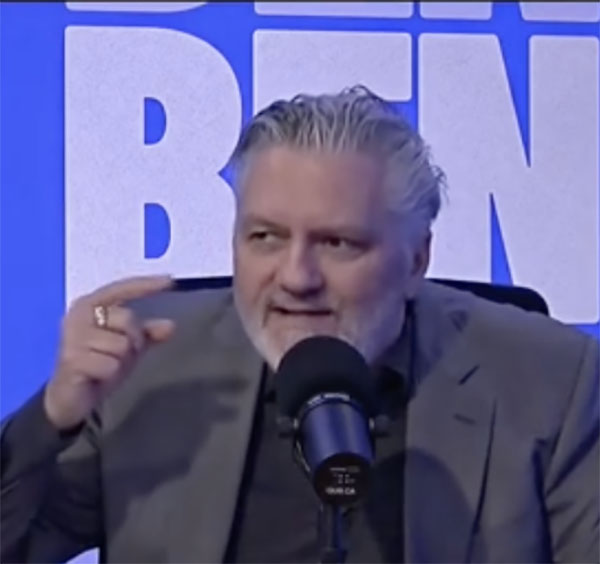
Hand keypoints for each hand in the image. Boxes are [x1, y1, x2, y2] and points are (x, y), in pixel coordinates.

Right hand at [44, 275, 174, 430]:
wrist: (69, 398)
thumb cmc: (98, 365)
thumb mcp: (127, 347)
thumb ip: (147, 334)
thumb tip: (171, 326)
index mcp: (89, 305)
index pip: (121, 289)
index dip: (145, 285)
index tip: (170, 280)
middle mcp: (78, 316)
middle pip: (128, 319)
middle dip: (133, 341)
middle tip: (117, 356)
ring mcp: (73, 337)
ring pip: (122, 345)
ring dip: (121, 361)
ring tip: (104, 367)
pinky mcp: (72, 359)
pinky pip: (112, 365)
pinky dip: (110, 374)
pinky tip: (95, 377)